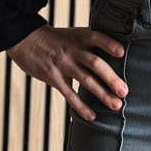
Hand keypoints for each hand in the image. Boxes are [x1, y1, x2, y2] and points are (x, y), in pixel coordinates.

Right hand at [7, 25, 127, 121]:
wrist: (26, 40)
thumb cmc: (57, 39)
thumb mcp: (74, 34)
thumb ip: (91, 42)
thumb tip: (118, 51)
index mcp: (80, 37)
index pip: (97, 38)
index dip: (109, 44)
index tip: (122, 53)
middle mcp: (74, 50)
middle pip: (95, 64)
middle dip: (111, 78)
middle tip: (124, 91)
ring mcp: (64, 65)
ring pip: (86, 80)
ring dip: (102, 94)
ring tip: (115, 105)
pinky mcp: (54, 78)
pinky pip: (69, 94)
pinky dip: (81, 106)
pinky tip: (91, 116)